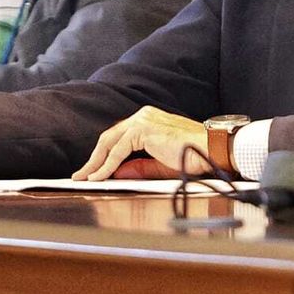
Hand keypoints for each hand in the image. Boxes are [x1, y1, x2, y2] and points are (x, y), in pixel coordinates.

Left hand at [72, 106, 208, 180]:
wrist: (212, 150)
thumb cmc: (194, 156)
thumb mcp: (160, 164)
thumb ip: (139, 166)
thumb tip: (118, 172)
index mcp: (149, 119)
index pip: (119, 137)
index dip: (104, 155)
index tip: (93, 170)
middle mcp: (144, 115)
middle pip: (110, 137)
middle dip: (94, 158)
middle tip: (81, 175)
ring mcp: (143, 119)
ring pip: (110, 142)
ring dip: (96, 162)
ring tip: (85, 178)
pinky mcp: (144, 129)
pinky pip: (118, 150)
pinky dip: (107, 165)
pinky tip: (99, 177)